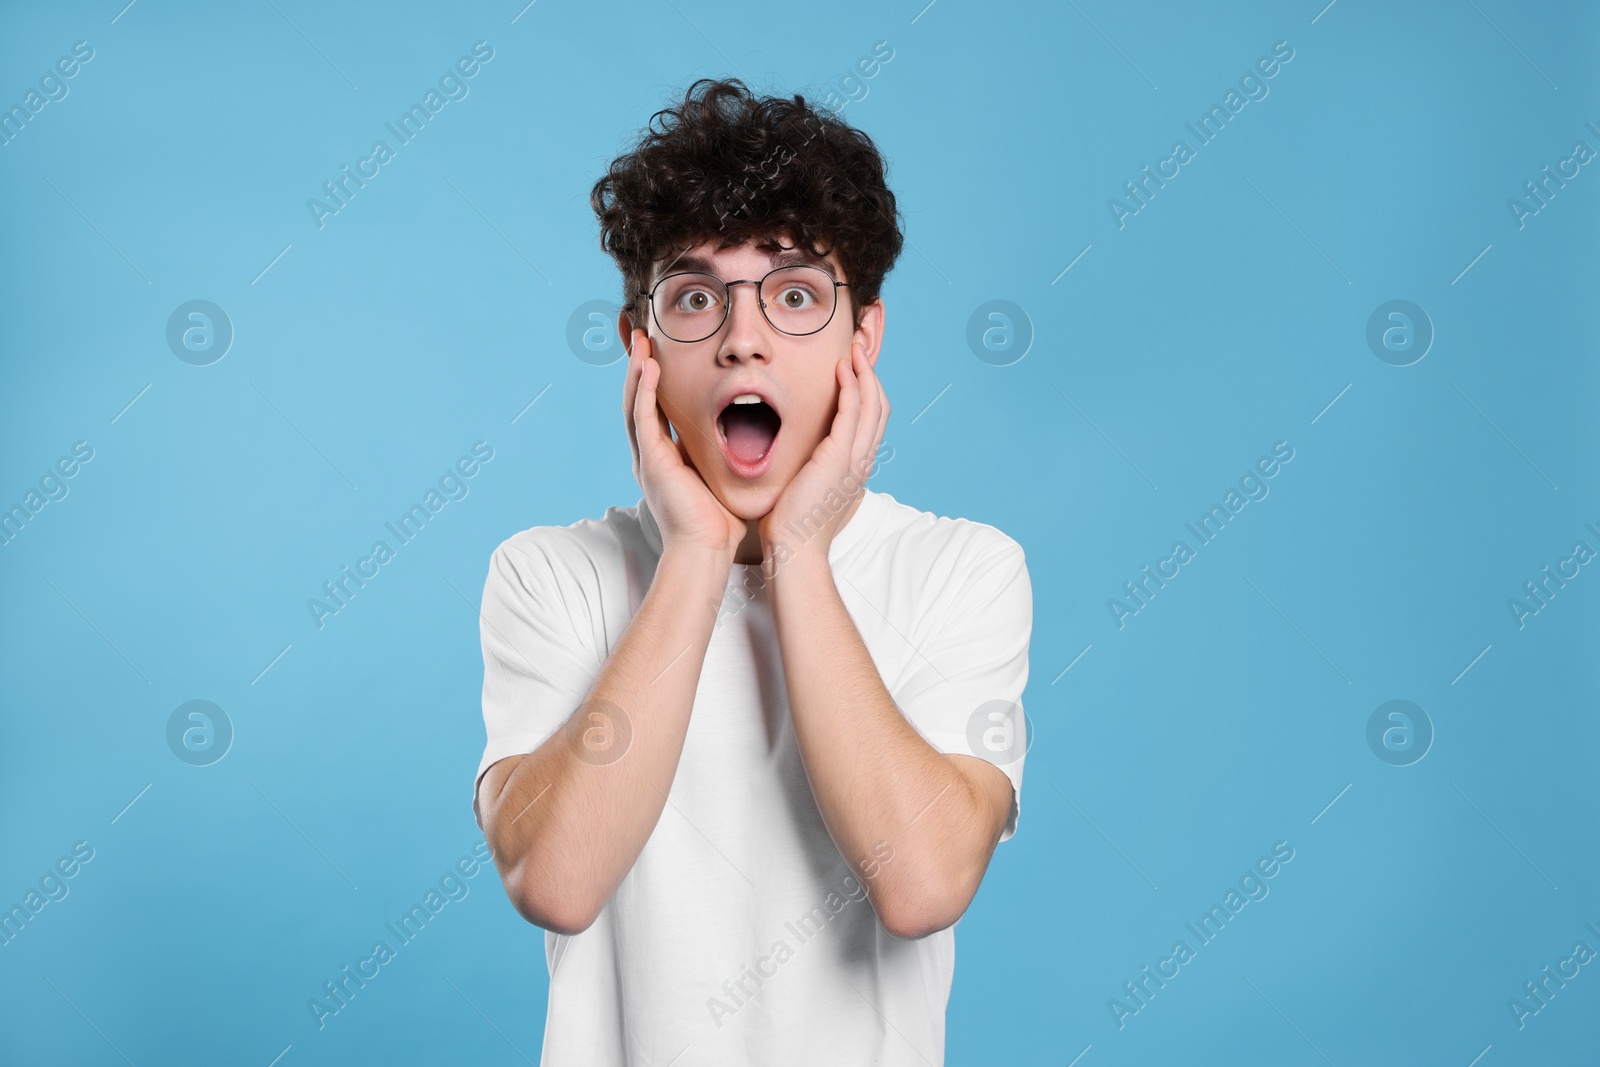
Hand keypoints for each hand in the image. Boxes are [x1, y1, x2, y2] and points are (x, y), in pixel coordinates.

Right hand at [623, 331, 746, 560]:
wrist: (707, 550)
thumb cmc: (718, 520)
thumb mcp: (718, 474)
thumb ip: (720, 453)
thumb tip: (744, 433)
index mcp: (664, 454)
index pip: (654, 404)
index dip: (651, 375)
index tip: (653, 344)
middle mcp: (650, 452)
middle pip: (636, 397)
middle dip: (635, 363)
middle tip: (634, 329)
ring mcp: (647, 457)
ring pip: (634, 402)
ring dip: (636, 368)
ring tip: (638, 338)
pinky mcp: (652, 462)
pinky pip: (643, 419)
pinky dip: (644, 391)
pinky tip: (648, 366)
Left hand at [757, 339, 886, 561]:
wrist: (793, 549)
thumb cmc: (792, 525)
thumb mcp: (807, 489)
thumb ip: (811, 468)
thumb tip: (800, 457)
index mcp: (855, 468)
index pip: (871, 420)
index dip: (867, 390)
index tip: (854, 366)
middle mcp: (861, 461)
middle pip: (879, 407)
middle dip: (871, 373)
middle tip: (859, 347)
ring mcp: (854, 460)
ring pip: (872, 405)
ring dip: (864, 372)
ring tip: (855, 348)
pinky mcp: (839, 458)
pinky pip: (852, 413)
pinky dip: (851, 387)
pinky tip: (842, 369)